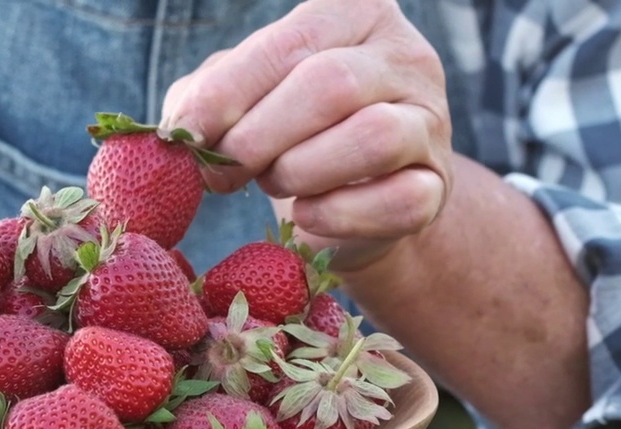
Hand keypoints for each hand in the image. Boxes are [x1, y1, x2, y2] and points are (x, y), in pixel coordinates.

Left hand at [161, 0, 452, 269]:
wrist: (351, 197)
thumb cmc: (289, 133)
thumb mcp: (244, 98)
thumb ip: (208, 96)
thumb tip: (180, 127)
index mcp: (354, 12)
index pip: (288, 43)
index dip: (229, 93)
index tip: (188, 136)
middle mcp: (405, 55)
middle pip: (331, 85)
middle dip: (262, 136)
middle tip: (226, 172)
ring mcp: (431, 120)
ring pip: (373, 138)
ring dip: (303, 171)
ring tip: (275, 183)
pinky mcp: (439, 184)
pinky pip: (399, 200)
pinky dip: (341, 215)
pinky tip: (310, 215)